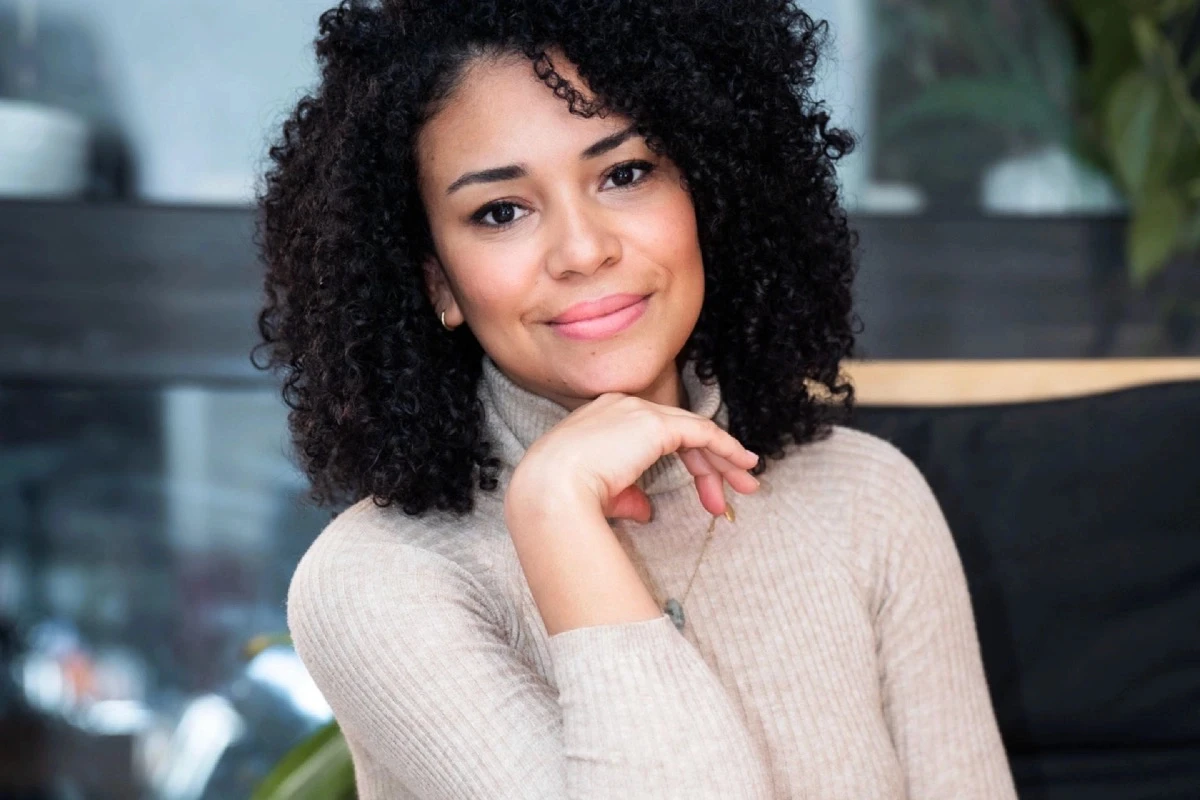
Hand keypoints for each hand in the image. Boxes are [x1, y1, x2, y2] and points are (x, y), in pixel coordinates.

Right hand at [508, 392, 759, 523]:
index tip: (703, 492)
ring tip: (747, 486)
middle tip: (732, 492)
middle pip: (679, 432)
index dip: (684, 463)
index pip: (656, 435)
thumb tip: (646, 510)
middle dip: (710, 464)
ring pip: (695, 432)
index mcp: (603, 418)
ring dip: (723, 461)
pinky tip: (743, 466)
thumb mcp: (600, 494)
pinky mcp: (656, 424)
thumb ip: (627, 496)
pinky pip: (703, 432)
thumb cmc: (563, 497)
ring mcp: (639, 412)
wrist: (549, 490)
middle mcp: (622, 407)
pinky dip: (726, 448)